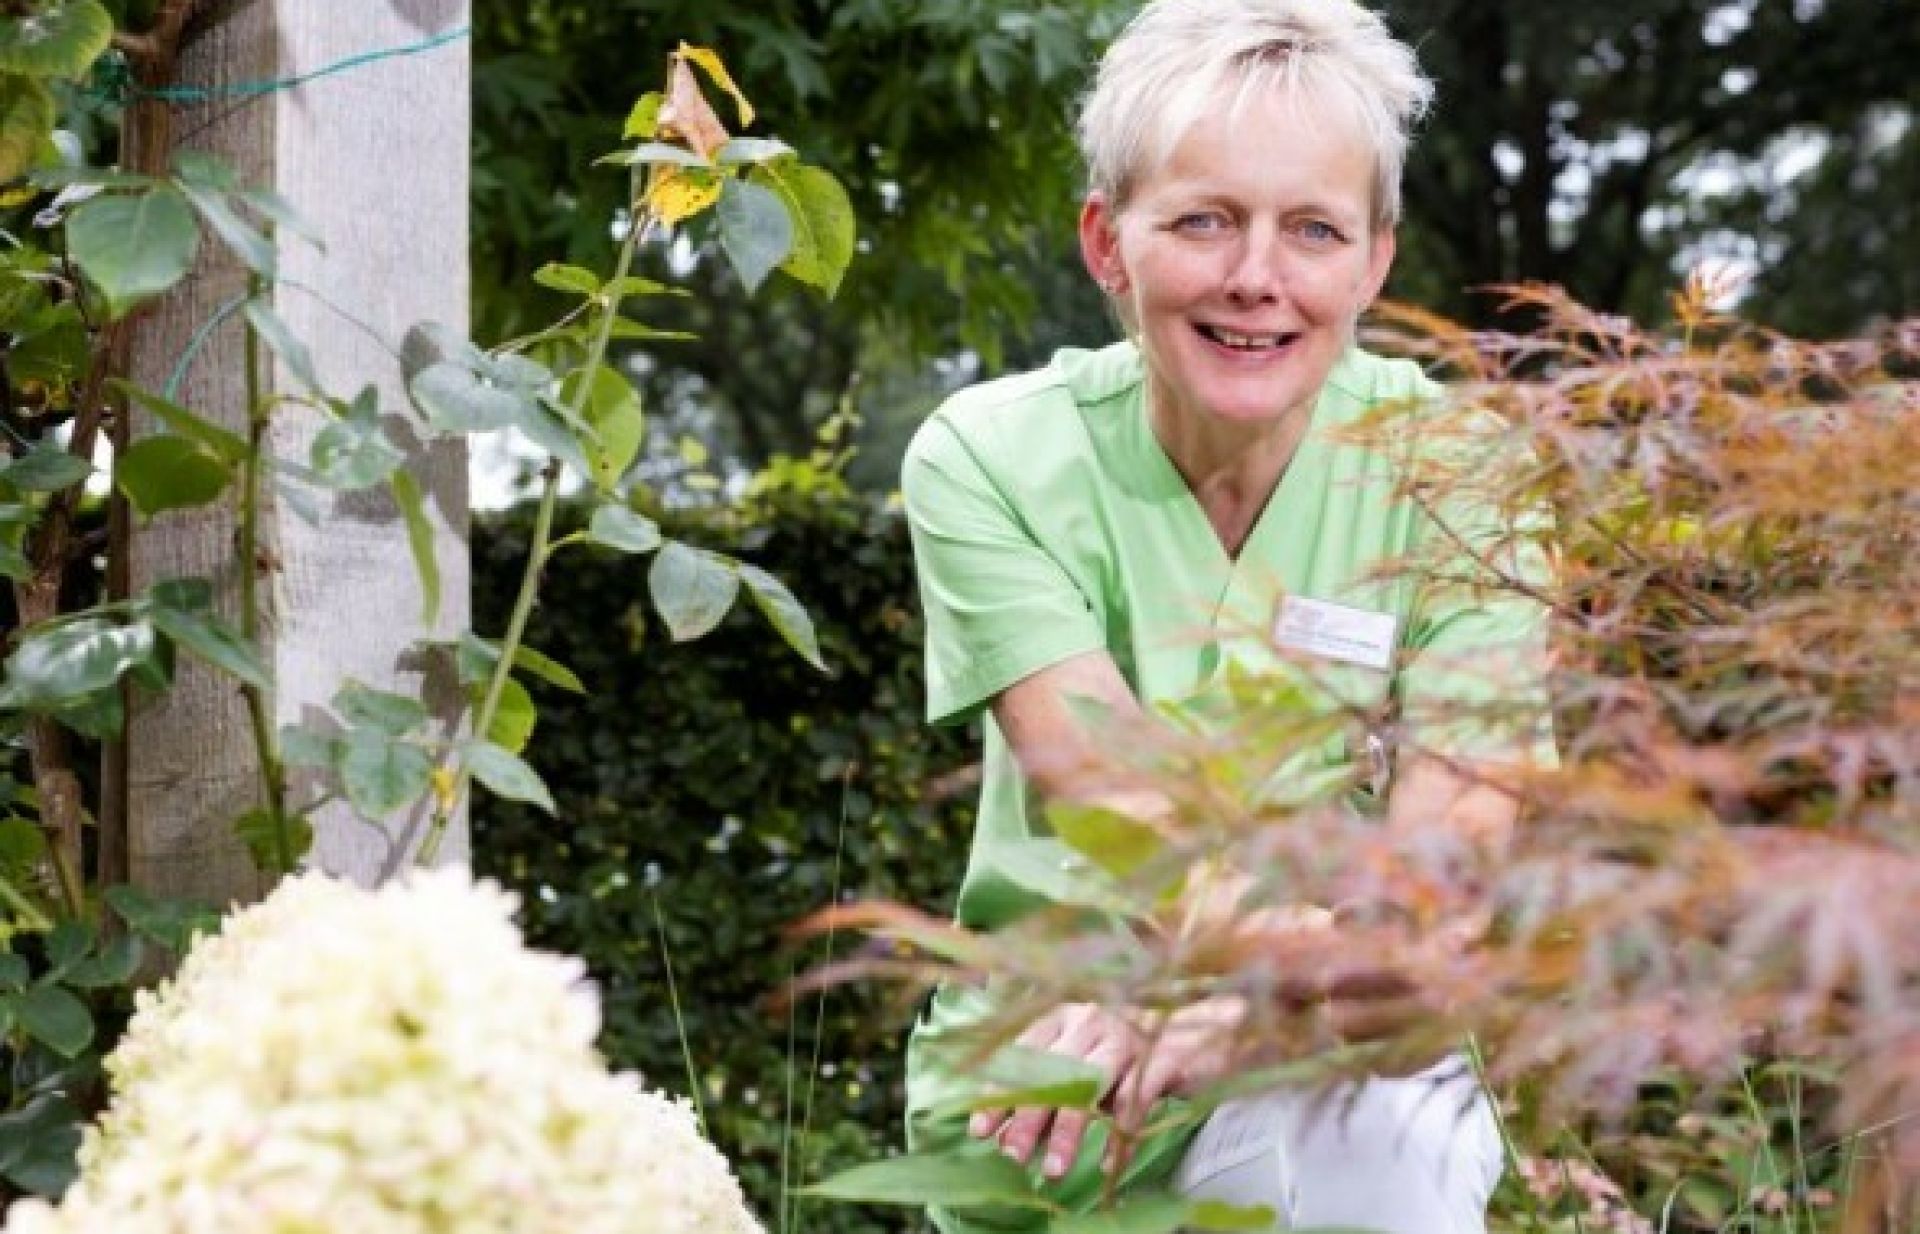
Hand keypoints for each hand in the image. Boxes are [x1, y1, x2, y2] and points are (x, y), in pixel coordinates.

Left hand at [965, 997, 1251, 1181]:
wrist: (1212, 1024)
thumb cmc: (1140, 1045)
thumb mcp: (1091, 1056)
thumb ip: (1056, 1081)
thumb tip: (1010, 1128)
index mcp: (1069, 1014)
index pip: (1024, 1053)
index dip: (1001, 1091)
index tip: (980, 1128)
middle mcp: (1094, 1019)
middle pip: (1051, 1071)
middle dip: (1027, 1117)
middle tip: (1010, 1155)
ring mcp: (1130, 1035)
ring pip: (1089, 1085)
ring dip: (1068, 1130)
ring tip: (1052, 1169)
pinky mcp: (1164, 1056)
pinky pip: (1137, 1097)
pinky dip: (1121, 1131)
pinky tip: (1108, 1161)